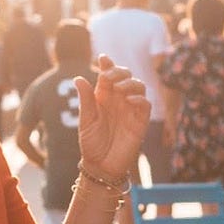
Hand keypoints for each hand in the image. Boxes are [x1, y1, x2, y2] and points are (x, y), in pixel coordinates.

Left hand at [76, 55, 150, 177]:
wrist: (100, 166)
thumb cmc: (91, 144)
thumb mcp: (86, 120)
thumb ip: (86, 99)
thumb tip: (78, 78)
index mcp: (103, 97)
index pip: (108, 75)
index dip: (108, 64)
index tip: (102, 57)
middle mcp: (118, 100)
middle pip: (125, 76)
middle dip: (119, 72)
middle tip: (108, 78)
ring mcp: (130, 110)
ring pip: (139, 86)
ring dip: (130, 83)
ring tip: (119, 89)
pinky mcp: (140, 121)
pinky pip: (145, 105)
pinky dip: (140, 99)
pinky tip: (129, 100)